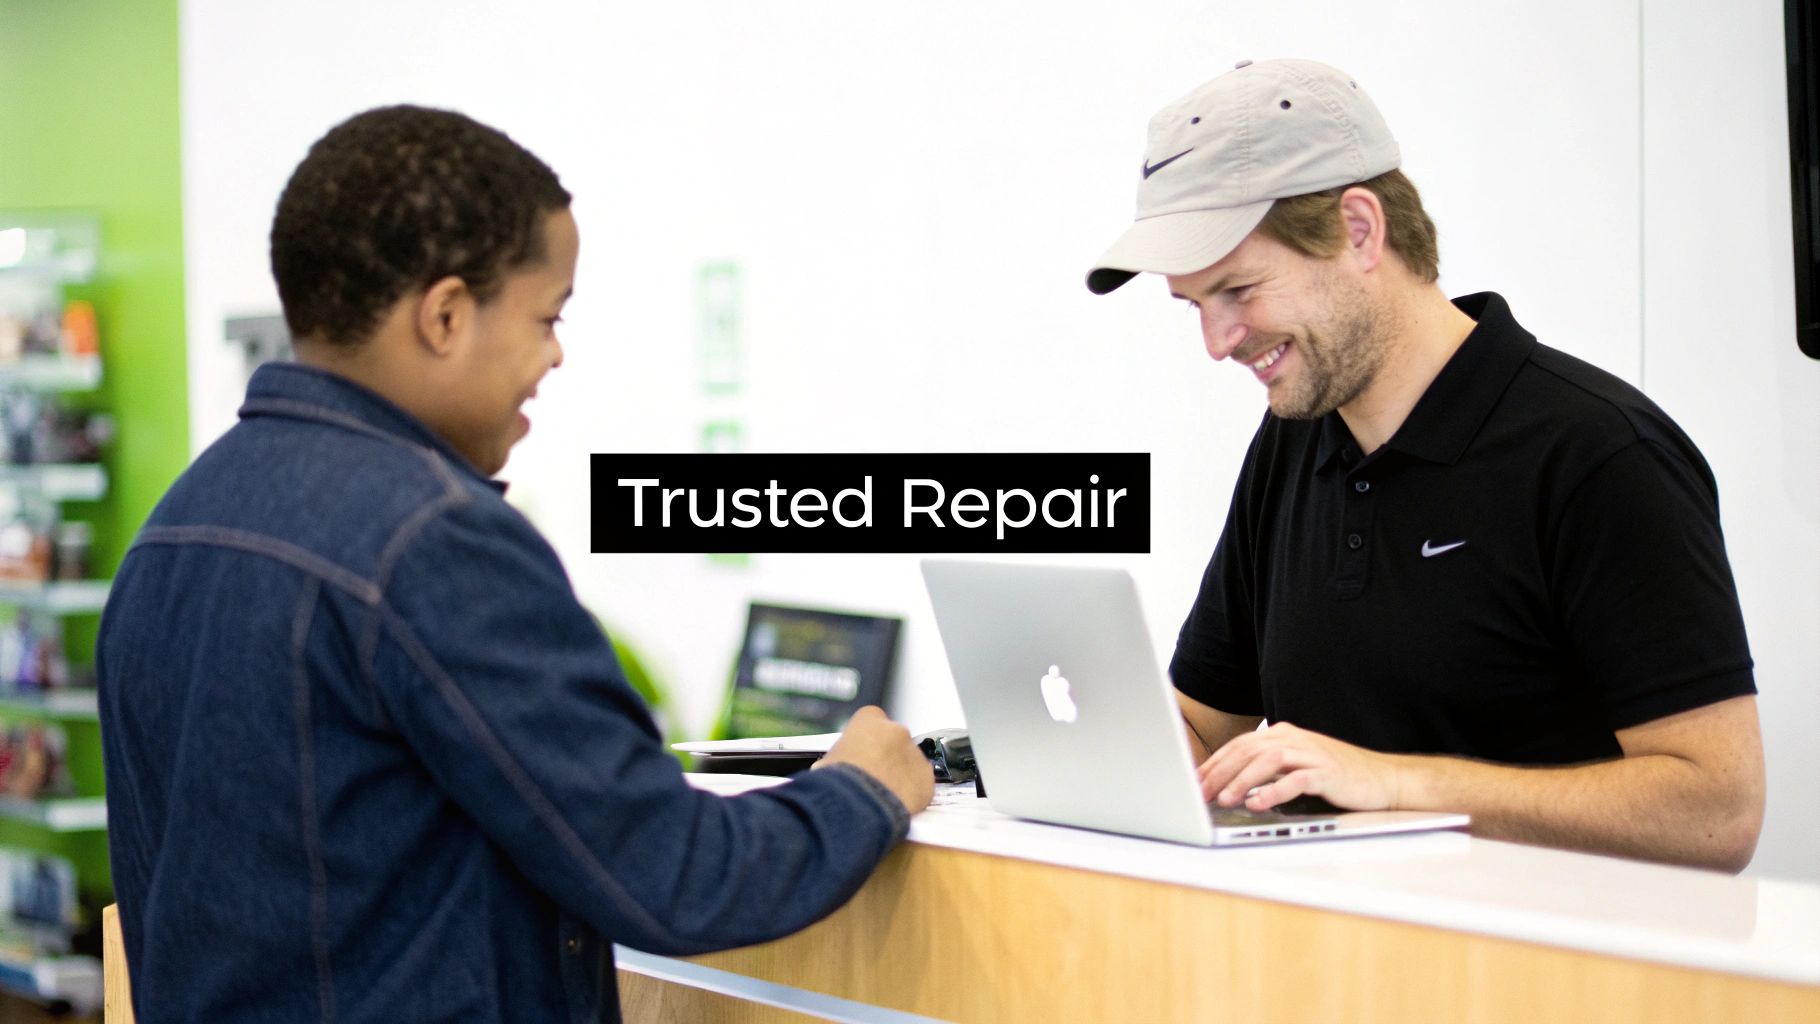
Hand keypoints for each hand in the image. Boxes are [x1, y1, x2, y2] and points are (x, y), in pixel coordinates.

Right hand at [817, 706, 933, 813]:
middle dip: (885, 756)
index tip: (862, 753)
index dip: (866, 739)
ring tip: (882, 794)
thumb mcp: (827, 760)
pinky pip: (921, 783)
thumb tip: (834, 766)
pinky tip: (897, 803)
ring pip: (910, 762)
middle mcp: (896, 731)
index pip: (871, 720)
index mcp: (869, 719)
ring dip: (900, 774)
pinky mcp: (927, 778)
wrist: (855, 806)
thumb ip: (840, 755)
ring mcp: (914, 753)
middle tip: (872, 777)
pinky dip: (913, 792)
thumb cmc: (838, 782)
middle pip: (893, 740)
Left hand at [1198, 721, 1402, 811]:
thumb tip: (1229, 783)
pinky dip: (1274, 791)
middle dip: (1220, 772)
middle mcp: (1294, 739)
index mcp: (1282, 735)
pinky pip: (1296, 780)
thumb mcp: (1295, 766)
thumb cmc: (1335, 775)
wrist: (1380, 779)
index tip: (1195, 781)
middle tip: (1200, 792)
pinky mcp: (1327, 772)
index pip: (1239, 745)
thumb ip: (1266, 769)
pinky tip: (1258, 803)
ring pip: (1267, 761)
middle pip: (1247, 751)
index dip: (1215, 763)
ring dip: (1242, 781)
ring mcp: (1311, 754)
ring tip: (1224, 799)